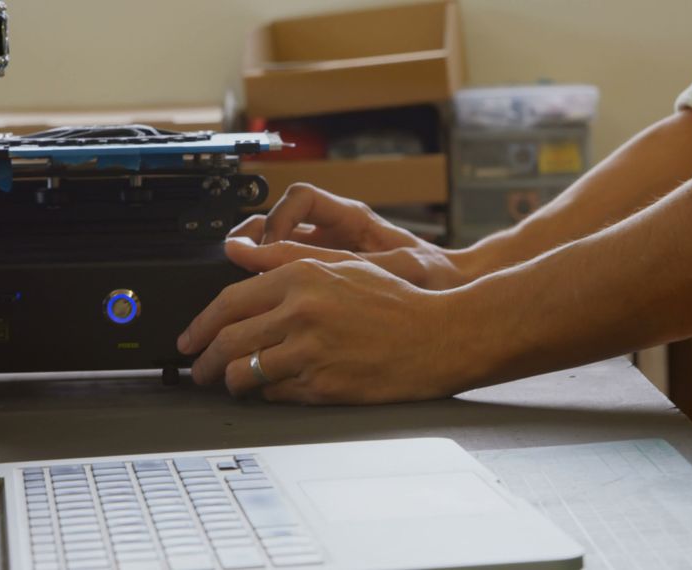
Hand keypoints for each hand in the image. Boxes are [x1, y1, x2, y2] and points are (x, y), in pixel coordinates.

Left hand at [177, 258, 467, 403]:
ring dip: (231, 382)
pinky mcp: (324, 386)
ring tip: (231, 383)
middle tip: (197, 369)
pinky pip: (275, 395)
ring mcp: (311, 352)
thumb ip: (286, 261)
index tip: (189, 339)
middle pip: (227, 341)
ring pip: (244, 373)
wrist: (440, 335)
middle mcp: (300, 312)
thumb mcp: (343, 266)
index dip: (200, 325)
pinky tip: (270, 390)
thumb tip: (236, 255)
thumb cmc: (397, 301)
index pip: (228, 302)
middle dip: (203, 361)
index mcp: (300, 276)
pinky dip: (266, 395)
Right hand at [229, 183, 462, 288]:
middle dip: (253, 235)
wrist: (453, 294)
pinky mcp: (326, 278)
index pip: (301, 198)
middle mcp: (335, 230)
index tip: (272, 246)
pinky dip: (272, 282)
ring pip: (278, 245)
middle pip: (279, 218)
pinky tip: (262, 302)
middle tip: (238, 260)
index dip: (280, 217)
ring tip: (241, 279)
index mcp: (351, 217)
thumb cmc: (432, 277)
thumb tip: (295, 252)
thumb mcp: (385, 267)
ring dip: (256, 258)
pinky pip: (289, 272)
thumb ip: (334, 260)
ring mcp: (329, 253)